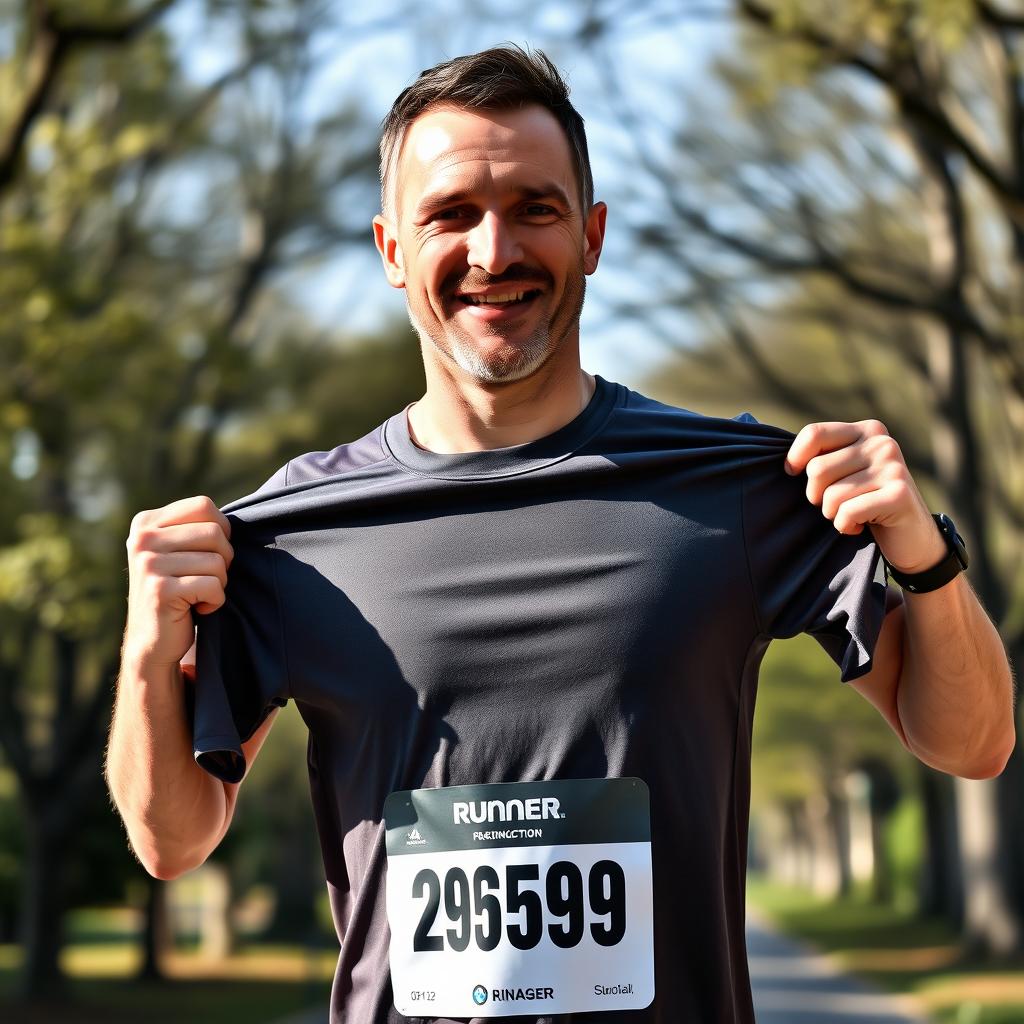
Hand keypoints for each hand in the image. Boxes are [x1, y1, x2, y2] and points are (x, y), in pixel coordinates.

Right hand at [124, 496, 233, 668]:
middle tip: (205, 578)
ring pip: (217, 561)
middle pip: (215, 532)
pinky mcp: (160, 590)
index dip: (221, 530)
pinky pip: (213, 586)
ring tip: (198, 594)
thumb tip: (240, 515)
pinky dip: (215, 601)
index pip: (203, 506)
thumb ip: (195, 527)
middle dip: (223, 559)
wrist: (152, 642)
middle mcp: (142, 540)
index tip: (209, 553)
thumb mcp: (177, 550)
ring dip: (219, 582)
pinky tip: (196, 608)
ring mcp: (148, 564)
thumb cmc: (177, 591)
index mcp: (146, 523)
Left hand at [785, 419, 945, 573]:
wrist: (911, 536)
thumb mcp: (846, 470)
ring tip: (850, 514)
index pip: (814, 434)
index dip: (795, 457)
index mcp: (868, 430)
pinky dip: (845, 526)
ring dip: (832, 514)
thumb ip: (824, 455)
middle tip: (834, 504)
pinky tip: (861, 524)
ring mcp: (894, 468)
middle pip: (817, 469)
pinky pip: (847, 512)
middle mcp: (882, 444)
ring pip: (830, 495)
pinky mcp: (899, 495)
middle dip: (816, 495)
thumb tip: (786, 462)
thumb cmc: (865, 501)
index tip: (792, 473)